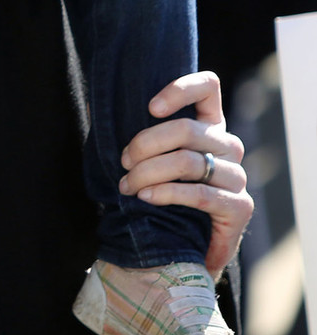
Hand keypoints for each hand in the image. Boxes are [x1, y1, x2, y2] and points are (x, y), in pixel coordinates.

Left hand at [118, 71, 251, 278]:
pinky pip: (200, 194)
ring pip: (188, 161)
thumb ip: (134, 130)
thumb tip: (95, 105)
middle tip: (123, 161)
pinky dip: (166, 193)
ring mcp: (237, 175)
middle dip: (146, 144)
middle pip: (187, 129)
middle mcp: (228, 145)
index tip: (150, 107)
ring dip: (149, 172)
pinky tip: (146, 197)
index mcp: (209, 125)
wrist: (188, 247)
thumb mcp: (151, 157)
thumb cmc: (163, 192)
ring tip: (127, 185)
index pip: (207, 87)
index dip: (180, 89)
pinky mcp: (240, 206)